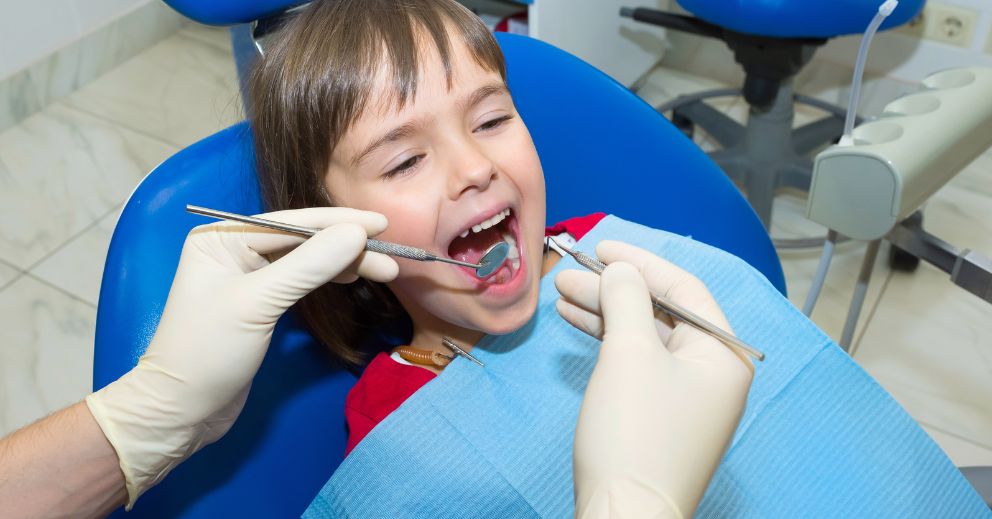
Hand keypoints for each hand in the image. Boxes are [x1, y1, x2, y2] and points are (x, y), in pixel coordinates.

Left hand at [85, 208, 397, 506]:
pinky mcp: (259, 302)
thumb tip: (356, 233)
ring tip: (384, 270)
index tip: (382, 223)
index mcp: (221, 237)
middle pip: (302, 239)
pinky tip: (352, 278)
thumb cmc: (209, 352)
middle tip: (392, 257)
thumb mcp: (259, 303)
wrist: (182, 411)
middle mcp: (233, 248)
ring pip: (306, 259)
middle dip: (346, 247)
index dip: (339, 222)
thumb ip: (309, 265)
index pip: (291, 222)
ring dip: (344, 263)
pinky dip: (328, 278)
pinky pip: (301, 279)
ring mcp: (246, 275)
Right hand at [555, 240, 752, 518]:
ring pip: (644, 337)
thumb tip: (622, 270)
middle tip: (569, 273)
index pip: (684, 289)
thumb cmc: (634, 430)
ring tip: (562, 295)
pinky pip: (636, 364)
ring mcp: (685, 397)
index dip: (640, 261)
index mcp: (723, 355)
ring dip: (605, 312)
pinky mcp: (658, 417)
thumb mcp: (630, 353)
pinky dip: (608, 342)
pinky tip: (577, 324)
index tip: (599, 246)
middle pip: (662, 312)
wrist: (625, 516)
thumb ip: (628, 298)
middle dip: (614, 288)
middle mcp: (712, 373)